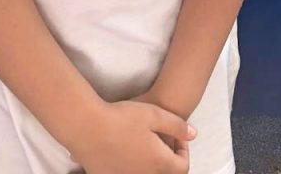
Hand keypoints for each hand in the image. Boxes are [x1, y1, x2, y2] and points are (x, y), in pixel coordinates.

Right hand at [68, 98, 195, 173]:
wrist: (87, 127)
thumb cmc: (122, 118)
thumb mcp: (156, 114)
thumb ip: (178, 126)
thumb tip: (193, 135)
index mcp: (159, 164)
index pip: (182, 167)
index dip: (183, 151)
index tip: (176, 136)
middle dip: (167, 158)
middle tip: (161, 140)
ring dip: (149, 163)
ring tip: (143, 143)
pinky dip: (131, 166)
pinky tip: (124, 149)